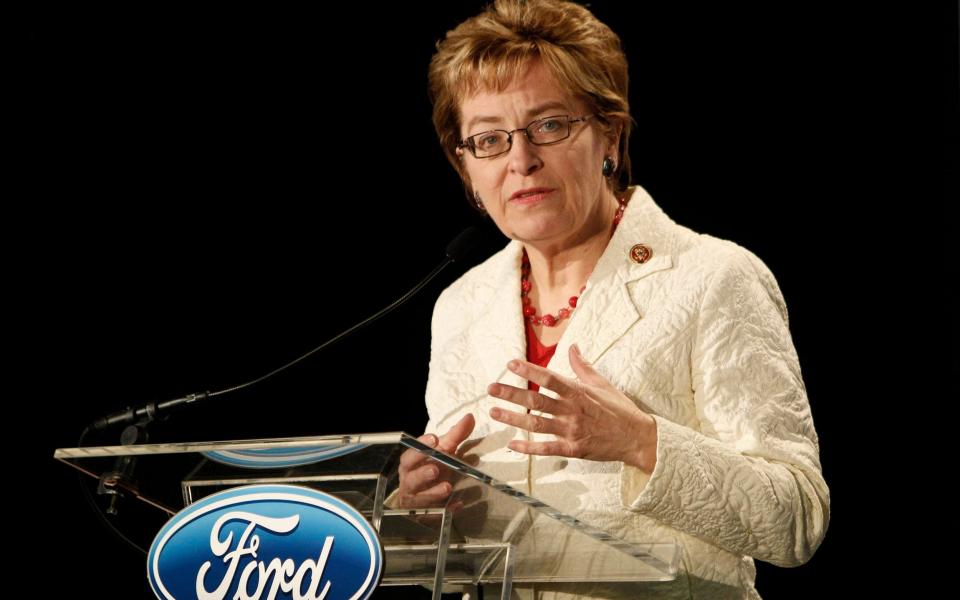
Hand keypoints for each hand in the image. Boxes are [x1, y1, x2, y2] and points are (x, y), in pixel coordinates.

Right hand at [396, 413, 474, 508]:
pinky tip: (457, 505)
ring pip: (420, 498)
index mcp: (410, 463)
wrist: (423, 496)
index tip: (434, 439)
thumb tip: (470, 417)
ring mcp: (415, 500)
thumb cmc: (432, 467)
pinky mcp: (424, 515)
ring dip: (433, 493)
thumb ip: (456, 435)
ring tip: (448, 487)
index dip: (421, 447)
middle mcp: (409, 482)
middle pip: (412, 478)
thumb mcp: (444, 451)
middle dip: (422, 473)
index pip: (411, 454)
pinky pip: (433, 515)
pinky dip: (445, 510)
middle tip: (435, 469)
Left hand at [487, 344, 657, 472]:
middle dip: (512, 394)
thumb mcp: (602, 383)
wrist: (638, 438)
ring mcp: (572, 431)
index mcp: (578, 392)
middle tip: (491, 388)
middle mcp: (572, 410)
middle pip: (537, 400)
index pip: (549, 378)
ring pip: (537, 424)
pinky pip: (546, 448)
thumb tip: (572, 346)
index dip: (529, 371)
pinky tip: (512, 444)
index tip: (510, 364)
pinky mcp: (573, 449)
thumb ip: (582, 366)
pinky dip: (528, 448)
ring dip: (513, 418)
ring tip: (493, 412)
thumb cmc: (620, 409)